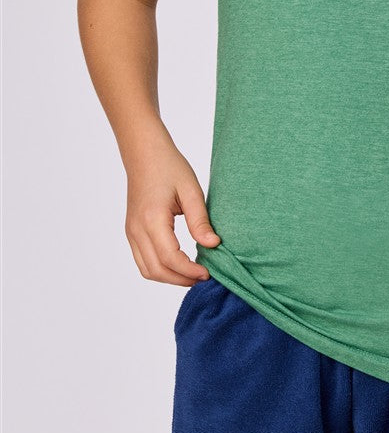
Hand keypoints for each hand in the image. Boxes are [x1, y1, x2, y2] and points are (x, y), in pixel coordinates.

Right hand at [124, 129, 220, 286]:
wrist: (144, 153)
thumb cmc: (169, 166)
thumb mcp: (191, 190)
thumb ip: (200, 220)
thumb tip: (213, 245)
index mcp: (152, 219)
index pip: (170, 258)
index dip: (190, 271)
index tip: (208, 272)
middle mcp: (137, 229)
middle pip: (156, 270)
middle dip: (181, 279)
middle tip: (203, 277)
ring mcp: (131, 231)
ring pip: (147, 269)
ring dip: (169, 278)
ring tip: (192, 274)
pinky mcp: (132, 231)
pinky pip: (142, 260)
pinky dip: (160, 269)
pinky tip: (179, 264)